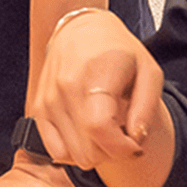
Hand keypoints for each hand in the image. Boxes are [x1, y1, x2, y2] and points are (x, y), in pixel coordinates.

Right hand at [32, 9, 165, 170]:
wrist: (80, 31)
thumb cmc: (118, 50)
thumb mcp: (148, 71)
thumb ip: (146, 108)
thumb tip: (136, 140)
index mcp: (95, 73)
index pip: (100, 128)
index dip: (122, 148)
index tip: (135, 145)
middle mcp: (66, 86)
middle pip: (87, 149)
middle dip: (111, 152)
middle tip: (122, 134)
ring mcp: (48, 99)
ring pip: (72, 155)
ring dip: (94, 152)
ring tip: (105, 131)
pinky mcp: (38, 108)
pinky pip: (55, 151)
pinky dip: (74, 151)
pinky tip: (86, 135)